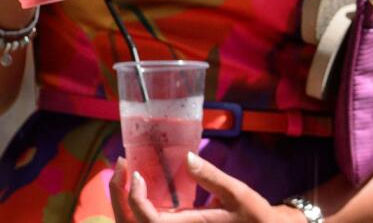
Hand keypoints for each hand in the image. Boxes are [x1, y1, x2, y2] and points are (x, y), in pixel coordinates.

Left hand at [110, 154, 304, 222]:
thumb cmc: (253, 216)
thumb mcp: (237, 193)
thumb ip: (210, 177)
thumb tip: (186, 157)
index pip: (148, 220)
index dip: (135, 199)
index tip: (136, 173)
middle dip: (120, 196)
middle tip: (122, 166)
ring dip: (125, 202)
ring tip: (126, 173)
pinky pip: (150, 222)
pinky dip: (138, 207)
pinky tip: (143, 186)